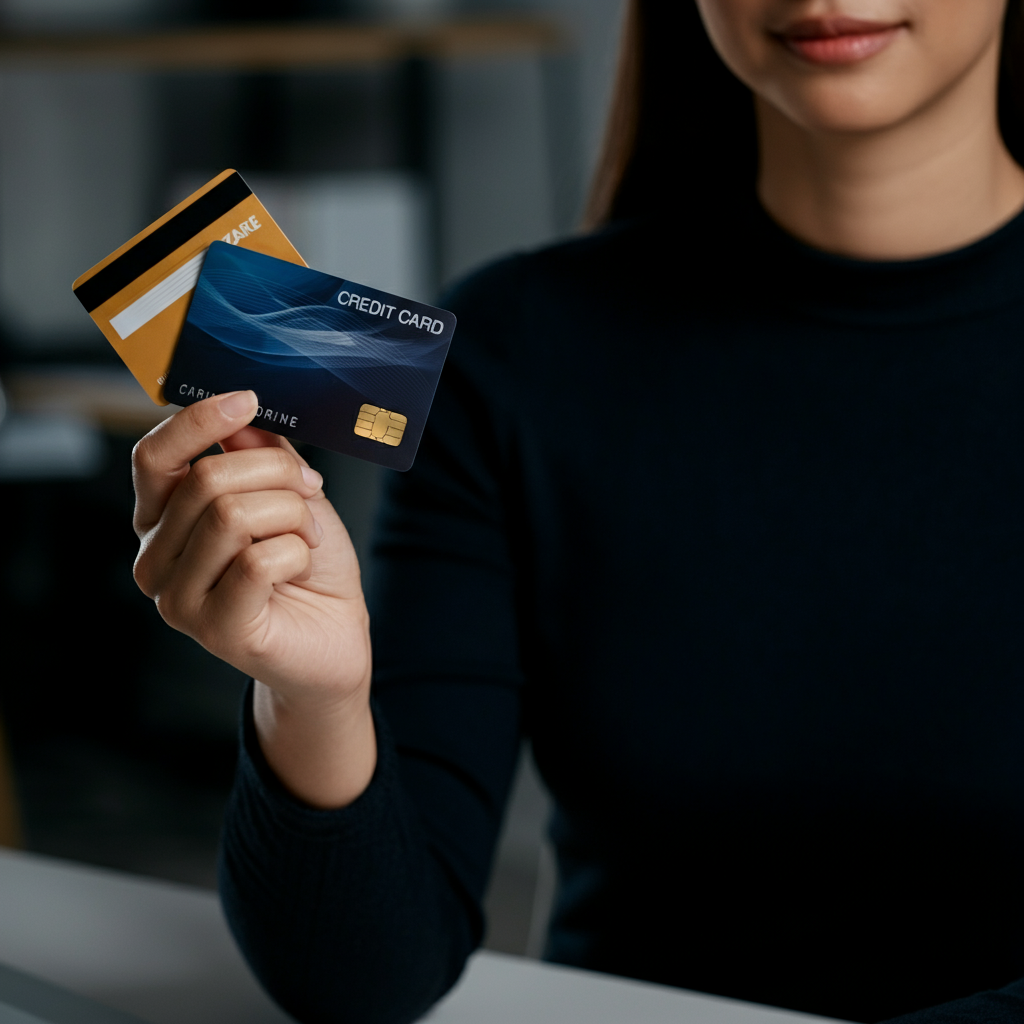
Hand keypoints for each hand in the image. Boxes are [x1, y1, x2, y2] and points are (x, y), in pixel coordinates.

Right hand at [132, 391, 374, 806]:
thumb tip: (242, 419)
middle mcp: (155, 559)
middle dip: (275, 474)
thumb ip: (261, 456)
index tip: (248, 400)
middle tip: (308, 488)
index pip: (153, 458)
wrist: (335, 637)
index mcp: (162, 520)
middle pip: (206, 480)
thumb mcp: (289, 495)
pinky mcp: (214, 629)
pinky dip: (296, 553)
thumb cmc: (307, 568)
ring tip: (304, 536)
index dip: (197, 421)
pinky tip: (299, 571)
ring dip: (290, 515)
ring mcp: (177, 599)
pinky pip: (259, 561)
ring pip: (231, 516)